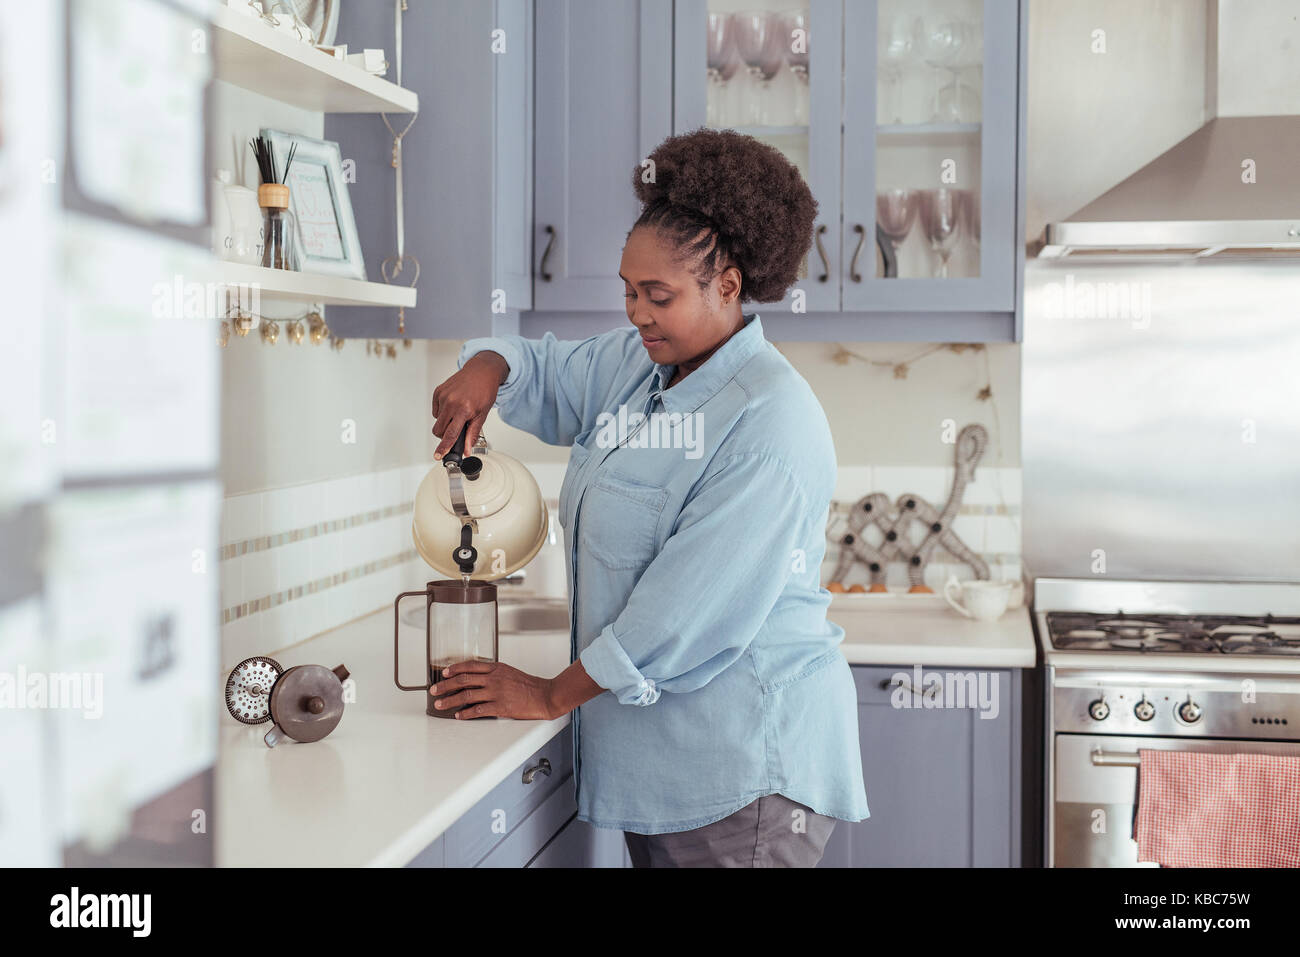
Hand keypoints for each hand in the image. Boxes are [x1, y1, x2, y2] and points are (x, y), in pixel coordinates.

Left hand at [430, 660, 555, 719]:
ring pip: (466, 695)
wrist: (545, 695)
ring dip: (450, 700)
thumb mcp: (510, 672)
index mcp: (497, 668)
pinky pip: (478, 710)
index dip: (454, 669)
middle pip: (463, 680)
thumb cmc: (529, 685)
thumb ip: (494, 673)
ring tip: (441, 705)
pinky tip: (459, 716)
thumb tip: (477, 678)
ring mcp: (497, 692)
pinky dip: (465, 714)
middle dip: (445, 685)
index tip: (444, 673)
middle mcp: (494, 678)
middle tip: (434, 690)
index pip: (470, 665)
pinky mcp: (500, 707)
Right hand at [431, 351, 509, 459]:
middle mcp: (451, 402)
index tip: (437, 455)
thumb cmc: (484, 391)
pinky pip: (435, 410)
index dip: (443, 447)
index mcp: (464, 409)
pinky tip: (453, 405)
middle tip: (456, 429)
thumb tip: (466, 450)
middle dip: (445, 435)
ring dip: (445, 422)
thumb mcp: (482, 415)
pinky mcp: (438, 391)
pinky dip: (442, 412)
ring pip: (437, 421)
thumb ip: (472, 434)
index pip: (450, 434)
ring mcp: (443, 396)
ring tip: (458, 413)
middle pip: (439, 430)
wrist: (481, 372)